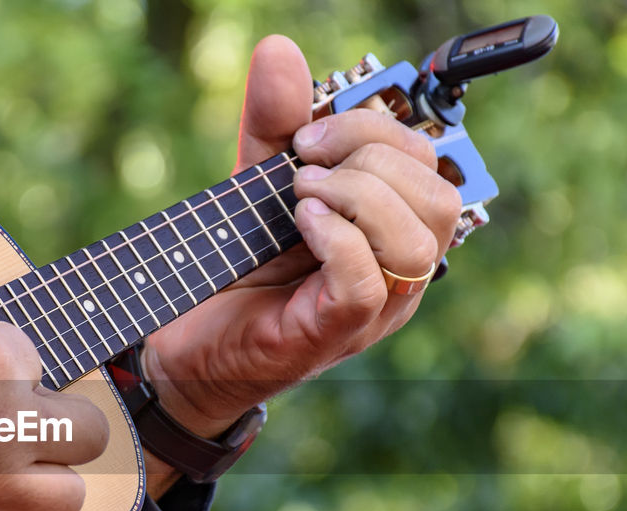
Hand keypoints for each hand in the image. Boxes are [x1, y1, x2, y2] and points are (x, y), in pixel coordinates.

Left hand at [143, 35, 461, 438]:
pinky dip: (337, 238)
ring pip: (417, 240)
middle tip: (301, 167)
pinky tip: (300, 221)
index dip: (375, 131)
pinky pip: (369, 281)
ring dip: (358, 197)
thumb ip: (275, 123)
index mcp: (391, 228)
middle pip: (437, 196)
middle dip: (370, 160)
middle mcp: (397, 270)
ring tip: (300, 196)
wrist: (190, 344)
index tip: (306, 138)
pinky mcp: (335, 332)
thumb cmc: (238, 269)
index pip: (428, 162)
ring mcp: (374, 308)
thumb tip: (281, 51)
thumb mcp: (258, 183)